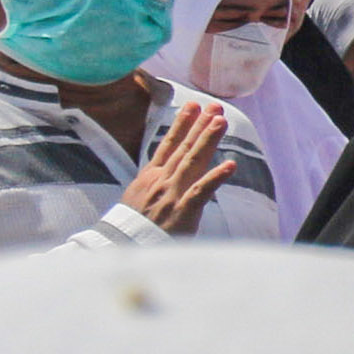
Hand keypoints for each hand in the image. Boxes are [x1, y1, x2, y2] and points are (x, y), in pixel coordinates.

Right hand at [122, 100, 233, 234]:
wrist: (123, 247)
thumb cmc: (134, 227)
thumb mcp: (139, 198)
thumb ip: (155, 182)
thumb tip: (166, 169)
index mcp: (151, 177)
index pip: (168, 144)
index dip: (182, 124)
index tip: (193, 106)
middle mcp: (161, 180)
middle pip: (183, 147)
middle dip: (200, 124)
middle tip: (214, 106)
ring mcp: (172, 194)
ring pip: (192, 161)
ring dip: (207, 140)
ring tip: (221, 121)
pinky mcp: (182, 210)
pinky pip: (201, 191)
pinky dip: (216, 177)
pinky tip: (231, 165)